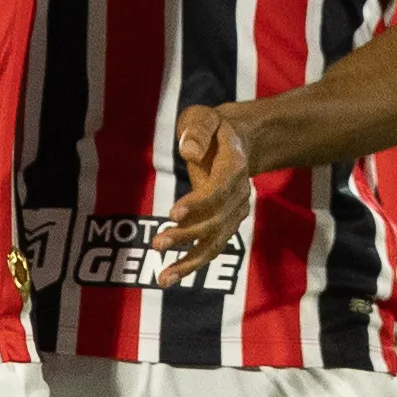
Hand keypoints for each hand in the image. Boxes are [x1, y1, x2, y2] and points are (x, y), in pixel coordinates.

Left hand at [152, 104, 253, 287]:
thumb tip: (188, 152)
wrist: (239, 141)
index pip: (218, 191)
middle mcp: (239, 193)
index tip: (172, 213)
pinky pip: (211, 248)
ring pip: (215, 242)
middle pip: (215, 221)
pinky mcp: (227, 224)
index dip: (197, 203)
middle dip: (186, 235)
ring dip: (189, 261)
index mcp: (234, 165)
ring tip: (162, 279)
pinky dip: (192, 264)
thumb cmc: (213, 128)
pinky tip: (169, 276)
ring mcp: (235, 212)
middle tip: (156, 244)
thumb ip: (197, 130)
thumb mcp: (205, 117)